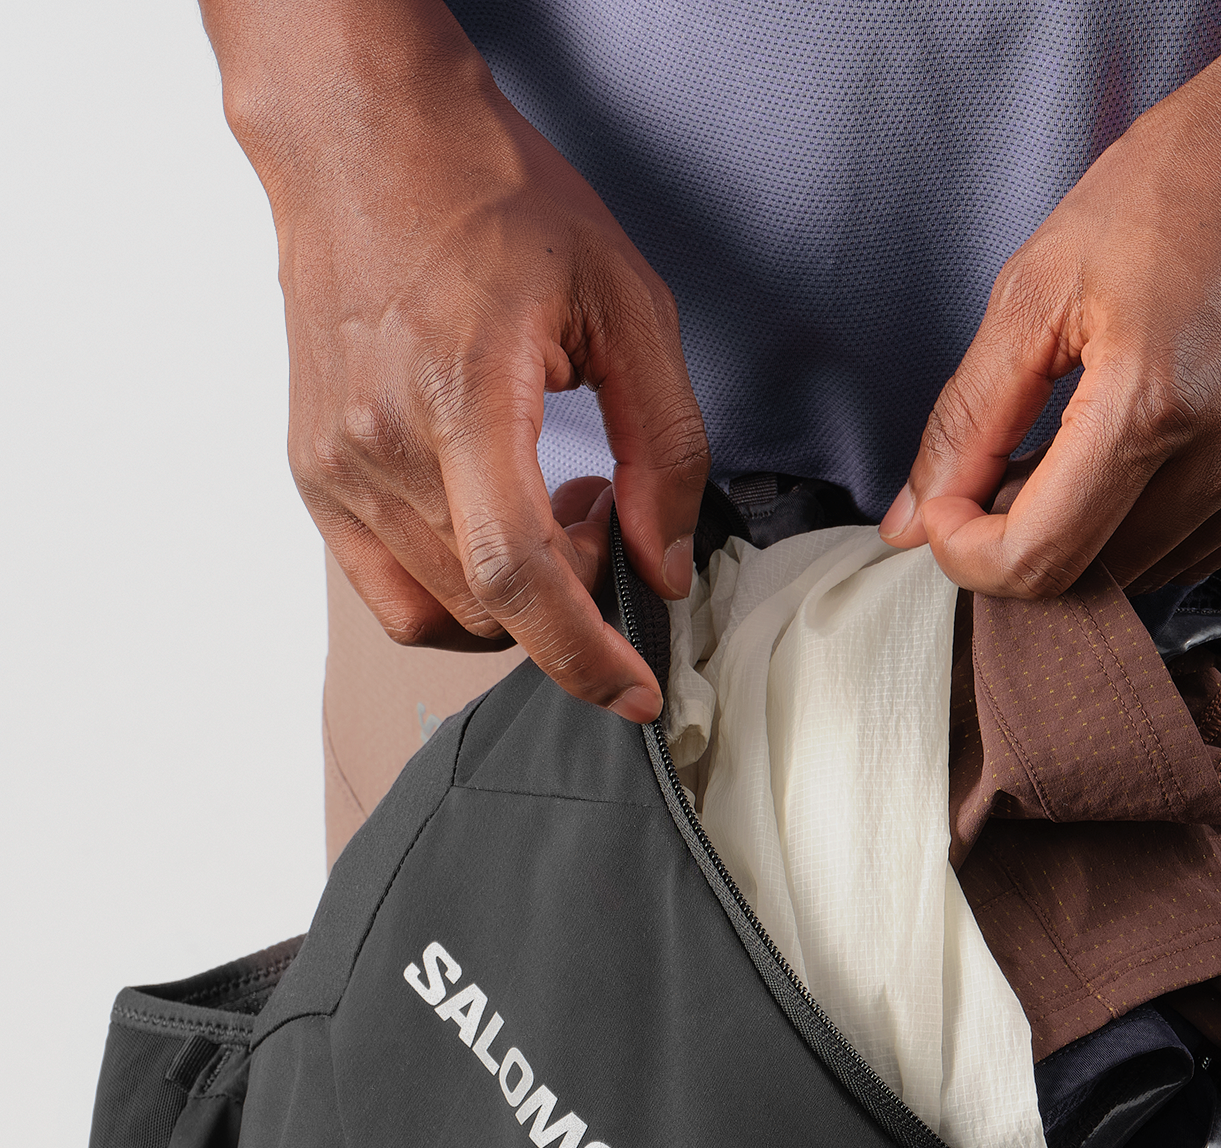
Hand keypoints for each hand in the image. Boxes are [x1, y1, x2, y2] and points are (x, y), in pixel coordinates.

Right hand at [203, 0, 706, 716]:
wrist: (364, 142)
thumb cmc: (493, 201)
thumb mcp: (627, 305)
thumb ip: (664, 446)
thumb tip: (662, 564)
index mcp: (460, 393)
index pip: (517, 575)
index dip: (581, 654)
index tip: (634, 693)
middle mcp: (380, 440)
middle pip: (491, 604)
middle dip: (575, 598)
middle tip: (607, 512)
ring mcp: (335, 465)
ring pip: (446, 610)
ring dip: (522, 594)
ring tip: (555, 501)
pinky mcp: (316, 476)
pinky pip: (395, 592)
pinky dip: (464, 593)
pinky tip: (499, 522)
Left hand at [880, 0, 1220, 597]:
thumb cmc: (1192, 176)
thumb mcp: (1042, 281)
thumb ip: (969, 417)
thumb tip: (911, 522)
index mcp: (1152, 403)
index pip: (1038, 561)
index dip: (970, 557)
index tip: (949, 515)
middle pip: (1094, 578)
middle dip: (1030, 540)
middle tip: (1011, 466)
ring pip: (1152, 572)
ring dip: (1097, 536)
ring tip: (1083, 443)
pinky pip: (1211, 545)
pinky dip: (1159, 524)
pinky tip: (1151, 448)